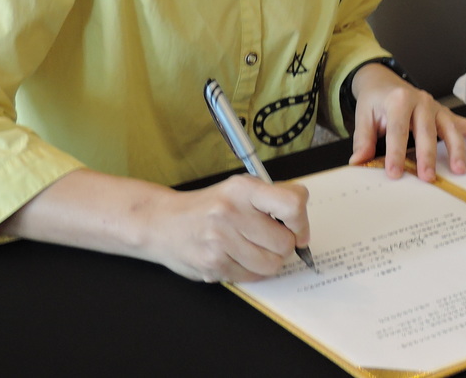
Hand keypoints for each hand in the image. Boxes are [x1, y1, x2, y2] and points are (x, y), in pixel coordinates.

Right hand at [143, 175, 311, 282]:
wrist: (163, 223)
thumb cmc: (210, 206)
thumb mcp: (240, 188)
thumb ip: (273, 197)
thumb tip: (302, 222)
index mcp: (243, 189)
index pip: (292, 204)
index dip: (301, 221)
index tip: (298, 229)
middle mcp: (231, 212)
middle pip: (285, 242)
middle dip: (284, 245)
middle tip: (269, 239)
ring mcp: (220, 241)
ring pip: (272, 264)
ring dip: (269, 261)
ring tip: (254, 249)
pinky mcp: (213, 265)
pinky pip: (253, 277)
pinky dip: (252, 271)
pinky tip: (238, 258)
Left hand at [348, 63, 465, 180]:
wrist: (385, 83)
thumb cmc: (375, 102)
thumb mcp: (364, 117)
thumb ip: (363, 140)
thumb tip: (358, 162)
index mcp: (399, 100)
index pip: (398, 130)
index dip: (395, 152)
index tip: (394, 173)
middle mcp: (421, 102)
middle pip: (426, 131)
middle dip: (427, 155)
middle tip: (427, 177)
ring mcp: (437, 108)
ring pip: (450, 129)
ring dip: (456, 150)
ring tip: (459, 170)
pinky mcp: (447, 115)